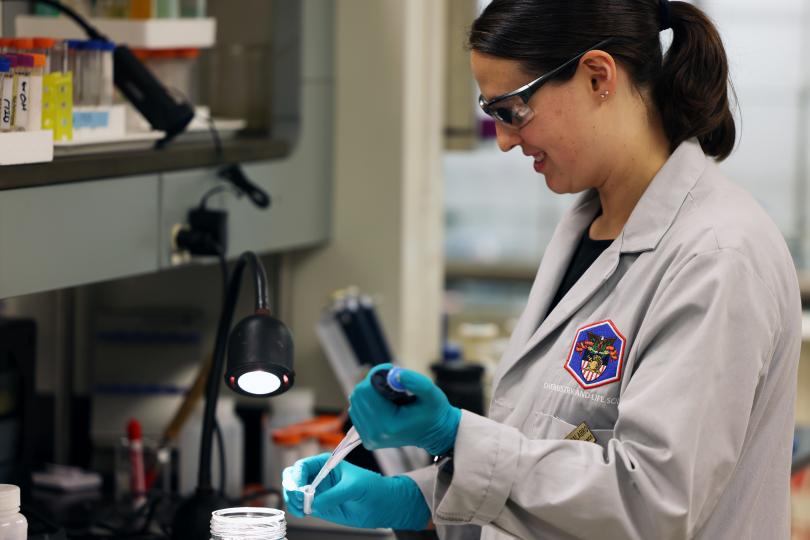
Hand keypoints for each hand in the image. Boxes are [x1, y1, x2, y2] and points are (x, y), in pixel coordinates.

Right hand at [282, 453, 430, 529]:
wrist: (381, 505)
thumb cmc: (372, 487)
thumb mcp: (355, 486)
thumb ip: (334, 494)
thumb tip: (315, 504)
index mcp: (326, 464)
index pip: (303, 466)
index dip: (297, 476)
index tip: (299, 489)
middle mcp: (318, 476)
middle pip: (293, 478)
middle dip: (290, 487)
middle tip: (298, 499)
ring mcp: (317, 491)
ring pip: (293, 493)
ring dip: (291, 500)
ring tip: (301, 509)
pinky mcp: (318, 506)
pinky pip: (300, 506)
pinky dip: (296, 510)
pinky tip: (302, 513)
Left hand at [349, 363, 460, 455]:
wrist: (434, 434)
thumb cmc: (434, 413)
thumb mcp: (432, 394)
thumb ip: (416, 382)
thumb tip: (395, 373)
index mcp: (388, 425)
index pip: (366, 391)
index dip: (377, 375)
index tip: (392, 371)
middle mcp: (374, 434)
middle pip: (359, 396)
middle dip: (373, 383)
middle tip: (392, 381)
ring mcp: (369, 438)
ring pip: (356, 402)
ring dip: (370, 392)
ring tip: (390, 395)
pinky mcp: (366, 438)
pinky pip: (357, 411)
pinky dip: (369, 402)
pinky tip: (384, 404)